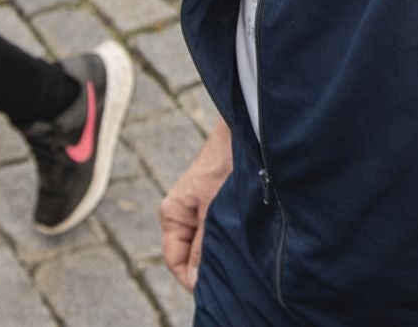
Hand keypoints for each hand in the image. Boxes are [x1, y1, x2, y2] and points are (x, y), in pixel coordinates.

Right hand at [159, 122, 231, 292]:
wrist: (245, 131)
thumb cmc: (226, 164)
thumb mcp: (213, 211)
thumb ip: (203, 246)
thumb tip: (196, 280)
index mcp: (172, 214)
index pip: (174, 260)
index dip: (191, 279)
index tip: (215, 286)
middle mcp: (182, 214)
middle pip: (190, 255)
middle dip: (207, 267)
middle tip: (232, 273)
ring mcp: (198, 209)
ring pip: (205, 245)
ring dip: (219, 252)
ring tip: (239, 257)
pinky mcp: (215, 204)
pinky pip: (216, 232)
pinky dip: (226, 239)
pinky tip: (243, 243)